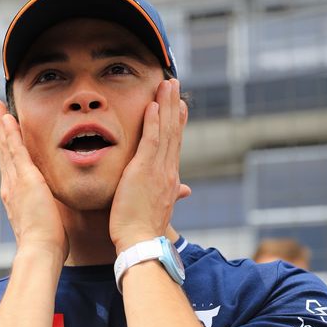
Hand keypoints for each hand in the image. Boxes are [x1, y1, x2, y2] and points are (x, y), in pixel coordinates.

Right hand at [0, 99, 68, 259]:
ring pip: (6, 147)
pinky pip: (16, 152)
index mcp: (17, 196)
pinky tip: (6, 117)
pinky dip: (10, 134)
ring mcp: (16, 183)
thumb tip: (53, 211)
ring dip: (0, 123)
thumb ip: (47, 211)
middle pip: (3, 151)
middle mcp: (11, 187)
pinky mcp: (26, 181)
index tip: (5, 130)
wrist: (40, 252)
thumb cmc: (48, 243)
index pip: (11, 164)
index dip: (7, 145)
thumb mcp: (46, 221)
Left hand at [109, 79, 189, 252]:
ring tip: (167, 84)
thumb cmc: (144, 230)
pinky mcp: (145, 171)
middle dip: (174, 106)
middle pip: (174, 132)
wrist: (141, 242)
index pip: (175, 145)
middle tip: (174, 84)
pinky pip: (151, 140)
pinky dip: (154, 122)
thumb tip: (185, 190)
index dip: (177, 124)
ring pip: (165, 131)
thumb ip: (171, 195)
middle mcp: (169, 171)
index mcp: (170, 179)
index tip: (180, 107)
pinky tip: (153, 105)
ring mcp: (159, 170)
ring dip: (166, 105)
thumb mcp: (160, 209)